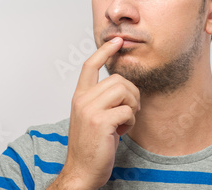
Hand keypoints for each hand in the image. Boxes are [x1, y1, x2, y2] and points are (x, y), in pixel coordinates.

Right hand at [51, 37, 140, 189]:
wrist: (82, 171)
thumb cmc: (90, 146)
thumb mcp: (92, 117)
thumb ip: (102, 100)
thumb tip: (123, 88)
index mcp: (79, 96)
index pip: (90, 65)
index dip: (105, 51)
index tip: (117, 40)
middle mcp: (82, 99)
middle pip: (118, 79)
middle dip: (131, 94)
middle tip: (130, 111)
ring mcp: (90, 110)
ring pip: (124, 91)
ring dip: (132, 106)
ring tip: (124, 121)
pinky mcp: (100, 122)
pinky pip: (128, 110)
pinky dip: (130, 121)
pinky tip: (121, 131)